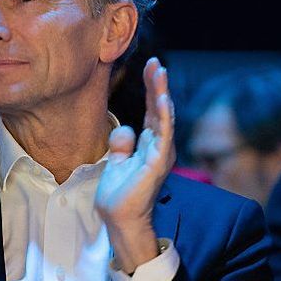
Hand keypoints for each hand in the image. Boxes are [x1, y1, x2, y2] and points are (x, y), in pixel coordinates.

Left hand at [95, 58, 175, 272]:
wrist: (120, 219)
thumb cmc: (120, 195)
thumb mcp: (117, 162)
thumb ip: (122, 144)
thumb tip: (125, 129)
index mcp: (151, 144)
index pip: (152, 110)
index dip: (151, 88)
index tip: (148, 67)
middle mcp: (160, 146)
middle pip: (160, 109)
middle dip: (158, 84)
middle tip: (155, 62)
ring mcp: (161, 154)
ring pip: (163, 117)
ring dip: (162, 93)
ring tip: (160, 72)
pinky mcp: (158, 162)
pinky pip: (163, 134)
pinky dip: (163, 115)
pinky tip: (162, 99)